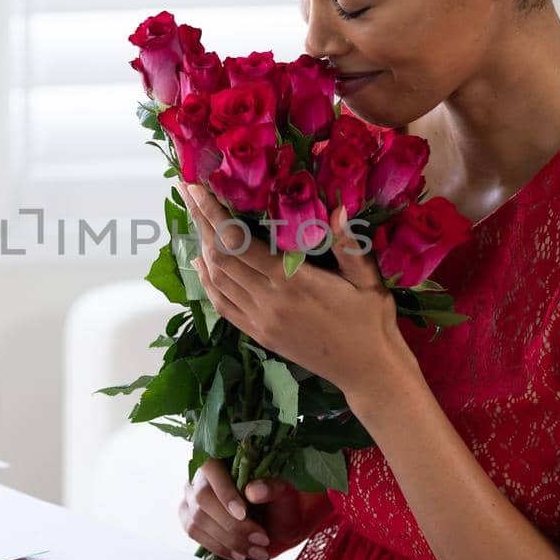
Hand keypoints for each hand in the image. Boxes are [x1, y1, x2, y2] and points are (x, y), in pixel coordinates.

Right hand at [179, 459, 333, 559]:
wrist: (279, 521)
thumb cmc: (281, 501)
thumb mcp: (286, 493)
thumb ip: (273, 487)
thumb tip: (254, 491)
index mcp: (223, 456)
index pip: (211, 467)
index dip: (224, 492)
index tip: (244, 514)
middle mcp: (201, 474)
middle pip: (203, 498)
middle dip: (232, 524)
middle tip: (261, 540)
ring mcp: (192, 497)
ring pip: (197, 519)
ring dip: (228, 540)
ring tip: (256, 550)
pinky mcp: (190, 518)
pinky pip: (194, 533)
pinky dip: (218, 547)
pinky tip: (239, 554)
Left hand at [181, 182, 410, 393]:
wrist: (366, 370)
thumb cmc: (371, 320)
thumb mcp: (367, 279)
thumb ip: (348, 244)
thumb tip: (337, 208)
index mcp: (292, 282)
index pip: (239, 242)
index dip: (215, 214)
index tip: (198, 188)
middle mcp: (268, 301)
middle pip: (220, 255)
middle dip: (201, 221)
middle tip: (188, 191)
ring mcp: (260, 320)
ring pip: (217, 279)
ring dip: (201, 246)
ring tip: (194, 217)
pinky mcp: (259, 335)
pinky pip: (223, 305)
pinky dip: (207, 282)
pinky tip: (201, 263)